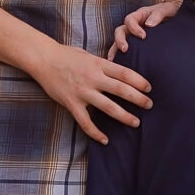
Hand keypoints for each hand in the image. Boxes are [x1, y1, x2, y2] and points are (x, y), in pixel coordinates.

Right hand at [29, 41, 152, 141]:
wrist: (43, 59)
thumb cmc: (67, 55)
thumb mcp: (89, 55)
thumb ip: (104, 65)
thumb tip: (120, 73)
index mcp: (99, 64)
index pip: (125, 73)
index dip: (139, 81)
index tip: (149, 88)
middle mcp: (93, 78)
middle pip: (121, 90)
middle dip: (138, 98)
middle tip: (150, 105)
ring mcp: (82, 92)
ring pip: (108, 107)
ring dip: (124, 116)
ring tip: (136, 122)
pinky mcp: (72, 103)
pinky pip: (85, 122)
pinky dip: (96, 132)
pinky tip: (105, 140)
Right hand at [110, 0, 180, 56]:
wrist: (175, 16)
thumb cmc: (169, 11)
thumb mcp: (166, 9)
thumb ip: (158, 15)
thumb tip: (149, 25)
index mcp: (139, 15)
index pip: (130, 20)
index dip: (134, 28)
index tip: (143, 36)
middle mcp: (133, 25)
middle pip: (120, 31)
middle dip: (120, 40)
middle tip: (125, 49)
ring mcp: (133, 34)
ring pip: (119, 41)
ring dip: (115, 50)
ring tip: (113, 60)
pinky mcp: (136, 44)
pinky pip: (125, 48)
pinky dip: (120, 55)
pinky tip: (119, 65)